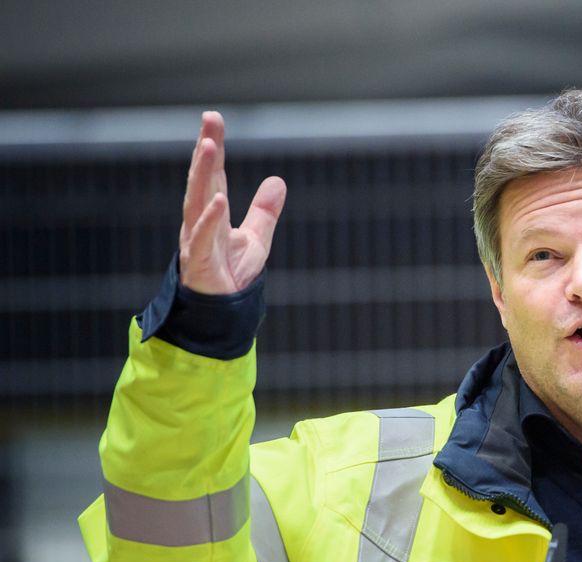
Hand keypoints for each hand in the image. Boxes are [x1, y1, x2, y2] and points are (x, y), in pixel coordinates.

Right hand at [179, 111, 286, 294]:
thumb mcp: (256, 239)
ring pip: (197, 201)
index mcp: (211, 213)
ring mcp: (196, 241)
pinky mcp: (199, 263)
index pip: (213, 175)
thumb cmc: (231, 276)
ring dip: (203, 174)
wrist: (221, 315)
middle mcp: (200, 222)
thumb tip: (278, 181)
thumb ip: (264, 211)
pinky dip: (211, 219)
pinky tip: (219, 200)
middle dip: (206, 150)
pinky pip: (204, 238)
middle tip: (210, 120)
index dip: (214, 147)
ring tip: (209, 146)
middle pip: (202, 180)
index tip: (213, 118)